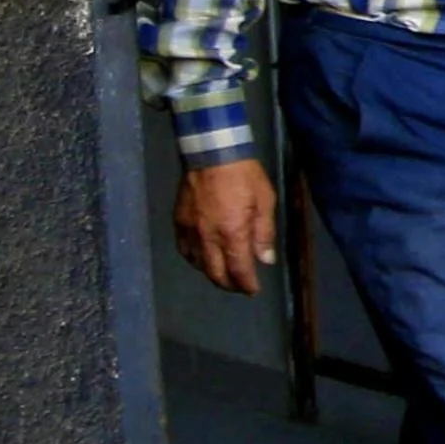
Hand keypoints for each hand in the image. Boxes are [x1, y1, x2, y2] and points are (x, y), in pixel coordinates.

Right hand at [176, 155, 276, 294]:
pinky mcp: (179, 221)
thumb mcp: (265, 201)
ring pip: (198, 264)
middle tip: (239, 286)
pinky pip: (184, 249)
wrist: (212, 153)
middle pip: (216, 273)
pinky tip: (202, 259)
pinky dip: (194, 259)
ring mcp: (191, 230)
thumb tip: (265, 259)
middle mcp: (208, 237)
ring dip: (212, 273)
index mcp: (232, 233)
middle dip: (229, 285)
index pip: (239, 270)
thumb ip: (264, 233)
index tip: (253, 290)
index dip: (246, 284)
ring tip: (224, 274)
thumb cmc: (244, 176)